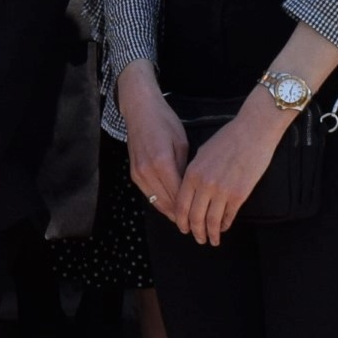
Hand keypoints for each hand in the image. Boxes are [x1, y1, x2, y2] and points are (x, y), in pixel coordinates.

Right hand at [119, 70, 191, 221]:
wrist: (140, 111)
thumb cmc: (165, 123)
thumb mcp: (182, 144)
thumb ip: (185, 168)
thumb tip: (191, 189)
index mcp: (162, 163)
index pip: (179, 194)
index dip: (191, 208)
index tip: (203, 217)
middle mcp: (148, 171)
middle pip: (167, 202)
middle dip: (182, 215)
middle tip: (196, 226)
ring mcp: (138, 174)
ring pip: (156, 201)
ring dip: (170, 212)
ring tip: (186, 222)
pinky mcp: (134, 174)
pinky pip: (149, 194)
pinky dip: (160, 202)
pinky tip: (171, 207)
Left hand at [167, 99, 287, 245]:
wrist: (253, 131)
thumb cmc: (228, 138)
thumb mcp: (202, 153)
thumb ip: (194, 173)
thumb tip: (191, 190)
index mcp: (192, 173)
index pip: (181, 205)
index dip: (181, 220)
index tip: (183, 228)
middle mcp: (204, 185)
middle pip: (195, 216)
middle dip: (195, 231)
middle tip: (197, 239)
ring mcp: (222, 191)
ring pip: (212, 221)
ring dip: (210, 234)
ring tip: (211, 241)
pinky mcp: (239, 195)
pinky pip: (228, 216)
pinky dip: (225, 224)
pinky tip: (224, 227)